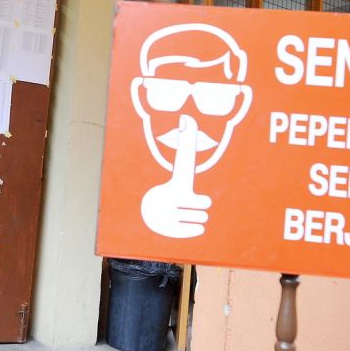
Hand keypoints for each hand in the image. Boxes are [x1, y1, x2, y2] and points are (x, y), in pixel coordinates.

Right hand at [140, 115, 211, 238]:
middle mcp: (170, 195)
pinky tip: (186, 226)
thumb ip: (186, 151)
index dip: (187, 140)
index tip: (187, 120)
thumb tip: (187, 119)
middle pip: (204, 203)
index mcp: (175, 181)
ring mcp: (169, 214)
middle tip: (186, 205)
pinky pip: (196, 230)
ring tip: (182, 214)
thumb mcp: (178, 177)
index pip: (184, 159)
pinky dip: (194, 230)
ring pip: (203, 218)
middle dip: (198, 206)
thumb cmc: (167, 196)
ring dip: (195, 218)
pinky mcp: (169, 230)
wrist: (145, 218)